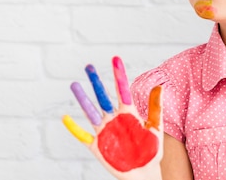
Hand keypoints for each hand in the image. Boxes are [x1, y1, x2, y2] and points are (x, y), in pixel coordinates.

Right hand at [62, 56, 162, 179]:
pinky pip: (82, 135)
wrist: (144, 172)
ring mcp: (105, 131)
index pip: (122, 89)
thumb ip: (155, 107)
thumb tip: (159, 86)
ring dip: (83, 99)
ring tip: (74, 85)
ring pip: (91, 112)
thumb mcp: (155, 127)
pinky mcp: (97, 145)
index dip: (118, 74)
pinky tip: (65, 118)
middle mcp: (114, 118)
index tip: (115, 58)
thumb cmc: (150, 150)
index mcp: (128, 112)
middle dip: (96, 82)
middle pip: (103, 97)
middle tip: (89, 66)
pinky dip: (74, 128)